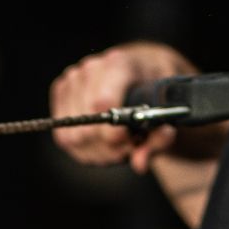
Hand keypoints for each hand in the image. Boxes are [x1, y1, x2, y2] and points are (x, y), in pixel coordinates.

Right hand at [51, 42, 196, 174]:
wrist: (141, 75)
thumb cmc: (155, 95)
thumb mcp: (167, 115)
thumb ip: (160, 139)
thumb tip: (141, 163)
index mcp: (119, 65)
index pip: (101, 105)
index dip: (113, 134)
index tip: (129, 142)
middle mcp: (91, 69)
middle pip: (87, 129)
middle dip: (109, 148)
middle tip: (129, 145)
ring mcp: (72, 80)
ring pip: (73, 138)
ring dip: (99, 151)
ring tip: (117, 143)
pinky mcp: (60, 93)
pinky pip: (65, 139)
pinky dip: (85, 150)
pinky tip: (102, 142)